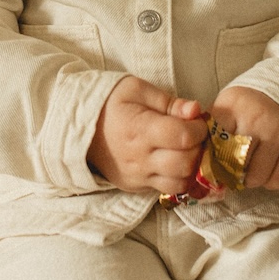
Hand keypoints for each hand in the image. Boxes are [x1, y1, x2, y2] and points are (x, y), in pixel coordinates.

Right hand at [87, 76, 207, 196]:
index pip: (183, 136)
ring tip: (187, 150)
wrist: (79, 125)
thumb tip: (195, 110)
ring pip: (179, 183)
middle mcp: (138, 158)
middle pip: (185, 164)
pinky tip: (175, 161)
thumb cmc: (111, 102)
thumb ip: (169, 102)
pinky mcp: (135, 186)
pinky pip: (166, 189)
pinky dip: (178, 178)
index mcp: (139, 129)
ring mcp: (136, 176)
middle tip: (195, 136)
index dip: (199, 128)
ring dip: (191, 168)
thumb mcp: (138, 90)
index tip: (197, 120)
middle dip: (199, 148)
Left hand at [211, 86, 278, 191]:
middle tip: (234, 166)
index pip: (213, 144)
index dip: (211, 159)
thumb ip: (211, 133)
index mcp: (234, 105)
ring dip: (251, 179)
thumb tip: (197, 166)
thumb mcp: (228, 111)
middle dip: (231, 172)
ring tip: (253, 165)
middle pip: (232, 165)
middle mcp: (257, 117)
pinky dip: (272, 180)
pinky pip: (277, 181)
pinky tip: (270, 166)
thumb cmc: (251, 111)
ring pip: (255, 177)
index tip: (214, 161)